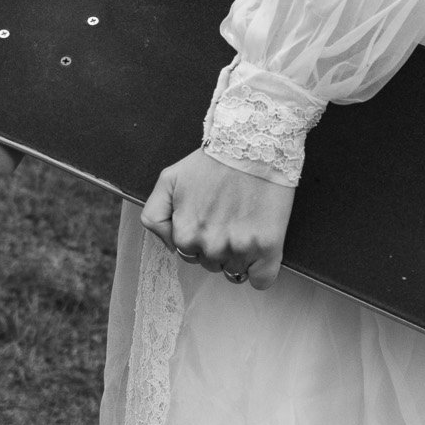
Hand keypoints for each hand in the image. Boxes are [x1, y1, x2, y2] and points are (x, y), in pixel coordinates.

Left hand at [141, 149, 295, 289]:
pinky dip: (261, 269)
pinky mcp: (268, 247)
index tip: (211, 219)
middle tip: (229, 218)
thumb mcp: (168, 180)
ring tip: (245, 224)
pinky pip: (261, 280)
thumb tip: (170, 243)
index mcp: (185, 234)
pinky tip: (261, 246)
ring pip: (235, 272)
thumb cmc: (213, 161)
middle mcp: (211, 246)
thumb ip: (155, 215)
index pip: (189, 256)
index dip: (200, 238)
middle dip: (218, 247)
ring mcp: (240, 248)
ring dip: (239, 256)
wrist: (254, 143)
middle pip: (212, 265)